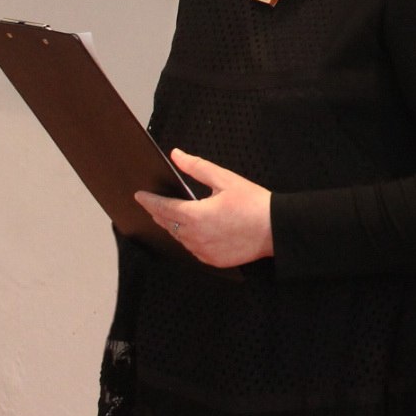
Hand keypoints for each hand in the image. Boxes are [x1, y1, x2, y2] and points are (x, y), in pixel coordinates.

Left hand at [135, 149, 273, 267]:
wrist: (276, 229)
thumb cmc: (253, 203)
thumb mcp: (225, 179)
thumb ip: (197, 167)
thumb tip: (177, 155)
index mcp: (195, 215)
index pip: (163, 207)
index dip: (149, 201)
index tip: (139, 196)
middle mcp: (194, 236)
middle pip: (168, 224)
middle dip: (159, 213)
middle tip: (153, 205)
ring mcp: (202, 251)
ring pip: (179, 238)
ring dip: (175, 226)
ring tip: (175, 216)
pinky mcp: (212, 260)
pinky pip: (193, 249)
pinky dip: (190, 239)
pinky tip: (196, 231)